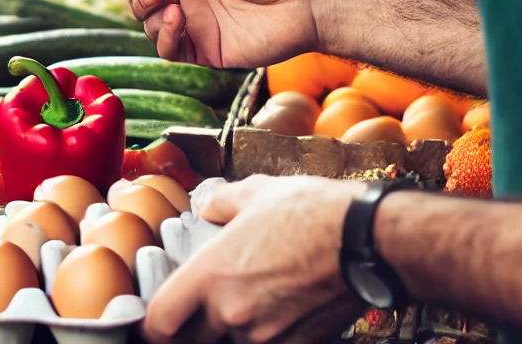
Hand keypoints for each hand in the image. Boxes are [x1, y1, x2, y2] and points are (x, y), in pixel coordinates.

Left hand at [145, 175, 365, 343]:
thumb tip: (207, 209)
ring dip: (231, 333)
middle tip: (200, 313)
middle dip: (192, 331)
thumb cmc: (312, 212)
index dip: (152, 327)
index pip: (158, 324)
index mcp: (210, 275)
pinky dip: (267, 337)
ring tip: (248, 306)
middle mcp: (230, 313)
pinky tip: (278, 315)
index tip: (157, 321)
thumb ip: (221, 205)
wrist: (369, 241)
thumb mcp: (256, 193)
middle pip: (190, 343)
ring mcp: (264, 336)